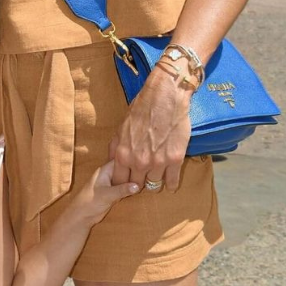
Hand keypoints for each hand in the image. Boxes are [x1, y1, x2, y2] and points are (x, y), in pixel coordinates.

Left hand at [69, 160, 142, 223]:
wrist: (82, 216)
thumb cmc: (89, 202)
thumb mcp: (107, 195)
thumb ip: (122, 190)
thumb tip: (137, 185)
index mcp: (105, 170)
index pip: (120, 160)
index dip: (131, 159)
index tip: (145, 160)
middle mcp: (109, 175)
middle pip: (125, 169)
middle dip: (136, 171)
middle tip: (150, 173)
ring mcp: (112, 184)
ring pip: (127, 179)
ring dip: (135, 181)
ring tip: (149, 181)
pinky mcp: (115, 193)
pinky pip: (126, 188)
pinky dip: (133, 189)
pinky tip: (143, 189)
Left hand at [108, 67, 190, 193]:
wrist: (164, 99)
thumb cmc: (140, 110)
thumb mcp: (120, 129)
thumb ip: (115, 148)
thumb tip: (111, 161)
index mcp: (122, 155)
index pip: (118, 181)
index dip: (122, 182)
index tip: (126, 182)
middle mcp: (138, 162)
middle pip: (136, 185)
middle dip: (138, 183)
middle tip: (142, 179)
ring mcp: (157, 163)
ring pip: (154, 184)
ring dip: (155, 183)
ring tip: (156, 180)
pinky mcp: (175, 160)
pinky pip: (172, 181)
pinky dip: (171, 184)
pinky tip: (171, 185)